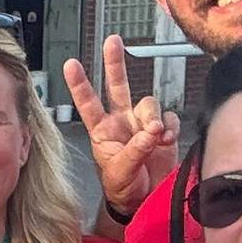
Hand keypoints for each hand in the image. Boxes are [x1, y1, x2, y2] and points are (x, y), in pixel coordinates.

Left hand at [66, 37, 179, 219]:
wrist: (145, 201)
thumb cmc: (123, 188)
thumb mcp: (120, 173)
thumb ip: (134, 151)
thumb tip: (151, 131)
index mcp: (102, 131)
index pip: (88, 104)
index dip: (80, 84)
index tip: (70, 64)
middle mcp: (121, 121)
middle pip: (117, 86)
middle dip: (114, 63)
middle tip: (112, 41)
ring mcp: (141, 124)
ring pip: (148, 103)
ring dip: (153, 118)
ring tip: (156, 137)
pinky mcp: (162, 130)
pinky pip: (169, 117)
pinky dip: (170, 126)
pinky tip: (167, 140)